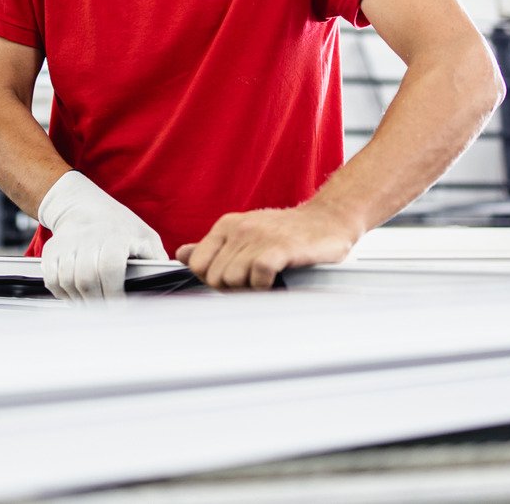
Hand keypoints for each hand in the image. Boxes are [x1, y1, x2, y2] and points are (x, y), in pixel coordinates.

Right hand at [37, 171, 164, 300]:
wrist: (80, 205)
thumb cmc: (116, 224)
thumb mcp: (144, 234)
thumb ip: (155, 257)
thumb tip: (170, 277)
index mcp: (114, 236)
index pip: (110, 268)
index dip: (114, 293)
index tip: (119, 308)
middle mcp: (88, 239)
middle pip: (87, 280)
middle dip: (97, 302)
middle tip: (106, 311)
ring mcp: (67, 245)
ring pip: (68, 282)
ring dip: (80, 300)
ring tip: (92, 304)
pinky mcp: (51, 252)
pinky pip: (53, 281)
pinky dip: (63, 293)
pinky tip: (76, 295)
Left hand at [175, 205, 358, 290]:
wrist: (329, 220)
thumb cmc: (287, 232)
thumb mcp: (244, 233)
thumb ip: (212, 246)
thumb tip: (181, 254)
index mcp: (227, 226)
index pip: (198, 265)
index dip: (213, 280)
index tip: (234, 281)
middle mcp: (240, 229)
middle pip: (215, 278)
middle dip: (232, 289)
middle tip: (255, 283)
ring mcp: (260, 237)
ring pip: (233, 279)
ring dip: (250, 289)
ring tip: (267, 281)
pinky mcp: (280, 247)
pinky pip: (258, 275)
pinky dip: (266, 285)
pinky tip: (277, 280)